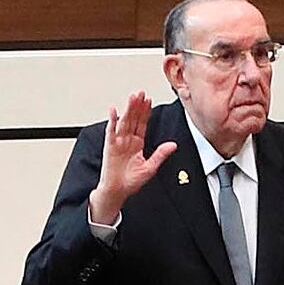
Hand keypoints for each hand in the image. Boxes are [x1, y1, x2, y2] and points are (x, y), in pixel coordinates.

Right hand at [87, 90, 179, 223]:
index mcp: (137, 143)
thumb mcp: (150, 167)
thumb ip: (160, 154)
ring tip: (132, 97)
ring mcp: (118, 141)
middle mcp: (128, 140)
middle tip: (141, 92)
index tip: (149, 100)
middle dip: (137, 106)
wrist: (117, 191)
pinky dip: (112, 120)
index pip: (142, 123)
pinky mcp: (110, 146)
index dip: (146, 112)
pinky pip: (111, 130)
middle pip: (133, 119)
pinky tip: (114, 110)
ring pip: (124, 121)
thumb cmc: (130, 181)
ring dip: (128, 109)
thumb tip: (173, 145)